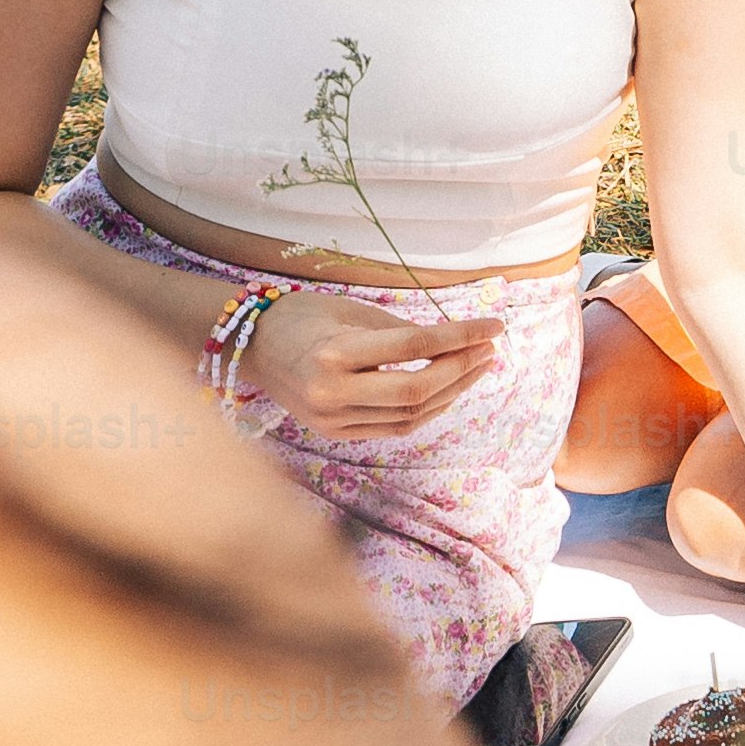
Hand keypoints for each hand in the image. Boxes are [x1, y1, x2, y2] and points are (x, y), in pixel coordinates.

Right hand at [241, 284, 508, 441]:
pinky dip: (427, 410)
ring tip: (478, 366)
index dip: (461, 336)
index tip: (495, 326)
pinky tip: (449, 389)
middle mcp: (332, 393)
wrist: (249, 346)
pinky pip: (394, 427)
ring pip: (410, 415)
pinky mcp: (334, 434)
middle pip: (417, 390)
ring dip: (452, 392)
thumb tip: (454, 344)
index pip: (414, 346)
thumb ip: (400, 331)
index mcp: (334, 353)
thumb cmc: (302, 316)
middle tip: (491, 348)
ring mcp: (332, 420)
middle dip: (462, 370)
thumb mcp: (351, 311)